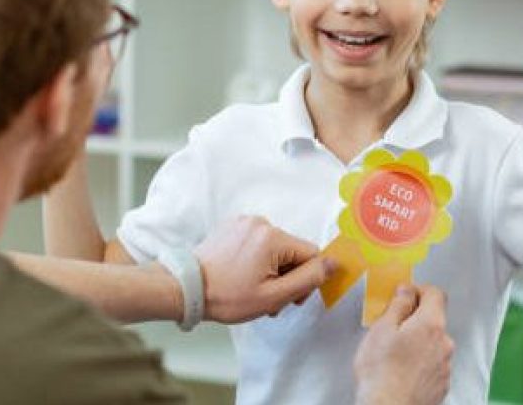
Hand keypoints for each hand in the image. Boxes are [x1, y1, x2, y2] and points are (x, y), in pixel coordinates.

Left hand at [193, 215, 335, 322]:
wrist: (186, 288)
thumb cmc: (227, 296)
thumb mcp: (274, 295)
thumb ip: (308, 278)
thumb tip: (335, 262)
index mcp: (272, 237)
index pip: (311, 254)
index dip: (306, 279)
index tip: (290, 297)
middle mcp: (260, 222)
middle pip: (293, 251)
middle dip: (287, 277)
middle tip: (269, 300)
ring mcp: (244, 222)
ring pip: (276, 249)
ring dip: (272, 271)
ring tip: (253, 290)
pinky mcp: (233, 226)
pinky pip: (258, 243)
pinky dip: (257, 260)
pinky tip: (243, 276)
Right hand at [354, 286, 452, 404]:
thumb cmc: (382, 372)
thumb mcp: (382, 328)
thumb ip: (398, 304)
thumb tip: (407, 291)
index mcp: (431, 325)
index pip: (436, 294)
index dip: (419, 290)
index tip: (405, 296)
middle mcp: (444, 344)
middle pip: (434, 320)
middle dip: (415, 319)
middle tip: (391, 327)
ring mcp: (444, 366)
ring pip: (433, 344)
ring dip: (417, 343)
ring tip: (393, 354)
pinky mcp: (441, 385)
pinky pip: (432, 364)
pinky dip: (420, 363)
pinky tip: (401, 370)